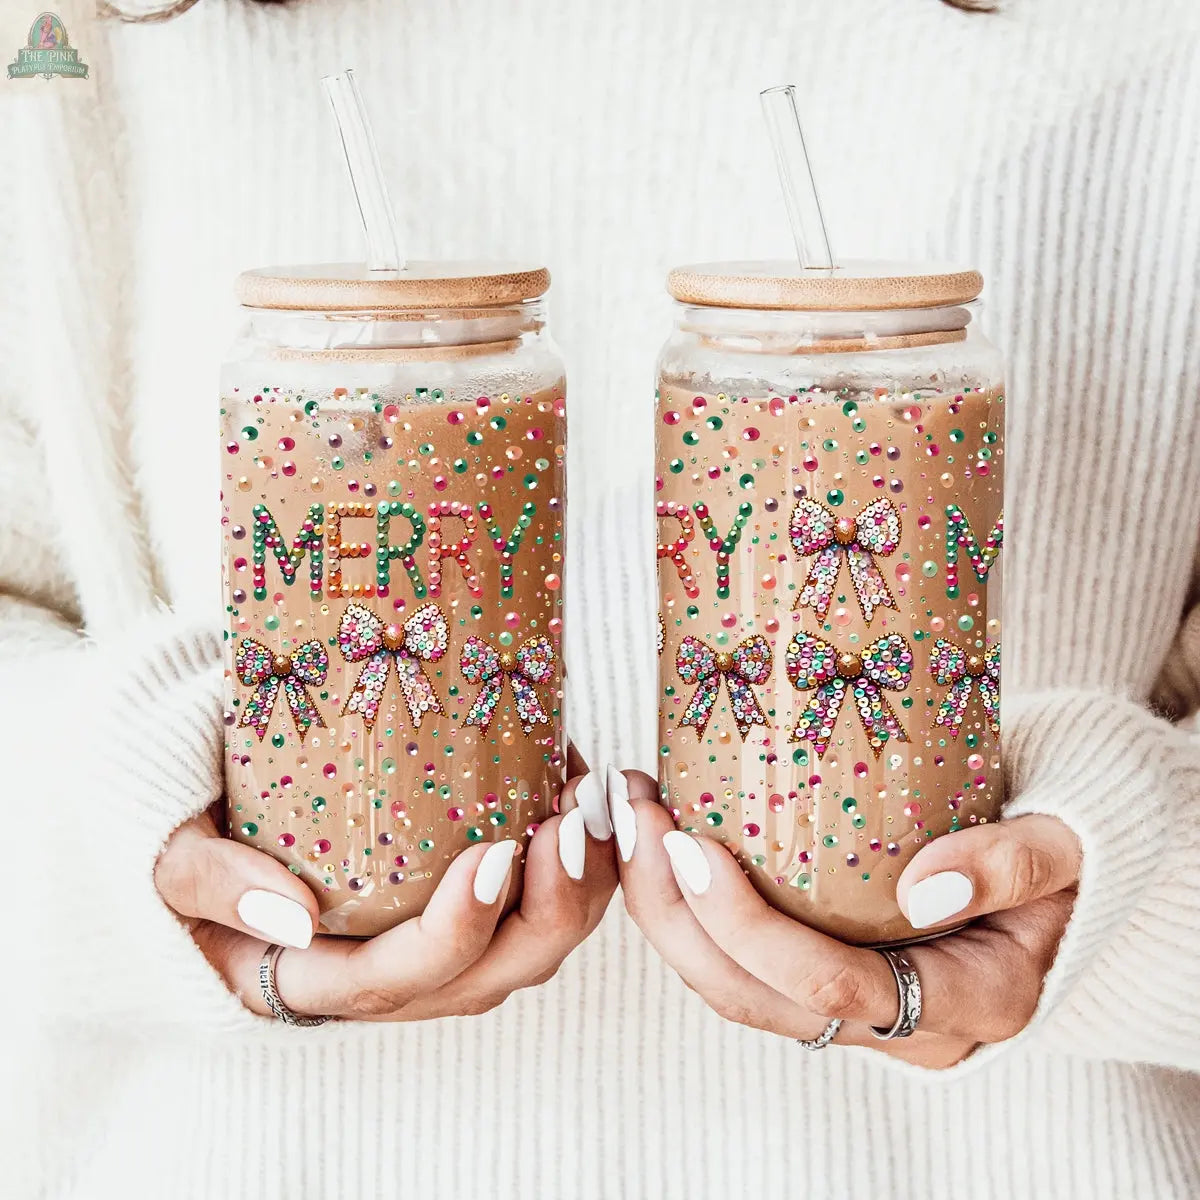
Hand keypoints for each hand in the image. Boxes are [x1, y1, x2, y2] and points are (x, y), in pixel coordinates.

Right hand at [153, 746, 615, 1021]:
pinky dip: (570, 858)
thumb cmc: (189, 832)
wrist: (210, 804)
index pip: (396, 978)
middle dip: (546, 910)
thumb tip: (289, 914)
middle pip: (486, 975)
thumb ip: (211, 882)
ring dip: (576, 886)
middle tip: (569, 827)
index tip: (493, 854)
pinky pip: (531, 899)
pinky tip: (582, 789)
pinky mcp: (459, 900)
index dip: (457, 930)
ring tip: (593, 807)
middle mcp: (383, 973)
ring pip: (525, 945)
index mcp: (310, 978)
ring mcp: (430, 939)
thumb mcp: (170, 857)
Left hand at [610, 770, 1079, 1067]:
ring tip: (631, 821)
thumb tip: (924, 890)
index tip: (690, 847)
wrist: (1060, 870)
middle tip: (635, 819)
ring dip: (665, 911)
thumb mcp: (1065, 847)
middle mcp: (904, 1024)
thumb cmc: (1064, 854)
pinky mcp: (827, 974)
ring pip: (734, 989)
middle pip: (757, 998)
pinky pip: (740, 962)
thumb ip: (1013, 864)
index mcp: (969, 1001)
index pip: (833, 986)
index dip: (748, 926)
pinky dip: (688, 908)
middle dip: (675, 914)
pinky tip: (661, 841)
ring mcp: (861, 1006)